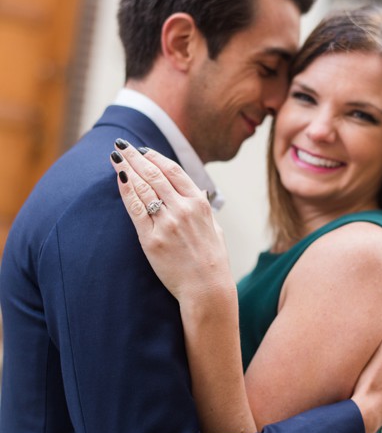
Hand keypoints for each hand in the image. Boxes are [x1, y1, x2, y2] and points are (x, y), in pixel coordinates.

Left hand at [110, 142, 232, 301]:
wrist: (207, 287)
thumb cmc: (213, 260)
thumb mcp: (215, 228)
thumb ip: (204, 208)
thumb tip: (198, 192)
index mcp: (199, 204)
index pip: (174, 171)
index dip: (156, 157)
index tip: (143, 150)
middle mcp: (182, 209)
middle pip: (154, 174)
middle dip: (135, 156)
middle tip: (121, 144)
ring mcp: (166, 223)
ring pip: (143, 187)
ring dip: (127, 168)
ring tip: (115, 157)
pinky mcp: (152, 239)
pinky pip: (135, 209)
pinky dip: (126, 191)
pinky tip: (119, 179)